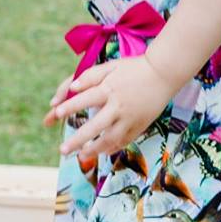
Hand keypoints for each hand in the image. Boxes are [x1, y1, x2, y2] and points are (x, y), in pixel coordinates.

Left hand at [44, 55, 174, 164]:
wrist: (164, 74)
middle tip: (62, 150)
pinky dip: (112, 148)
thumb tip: (72, 87)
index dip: (70, 106)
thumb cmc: (134, 68)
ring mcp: (130, 118)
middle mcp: (119, 106)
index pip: (86, 99)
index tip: (56, 114)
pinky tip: (101, 152)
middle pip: (96, 126)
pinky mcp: (140, 125)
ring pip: (111, 139)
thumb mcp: (111, 66)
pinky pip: (124, 141)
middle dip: (78, 139)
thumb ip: (90, 76)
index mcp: (110, 89)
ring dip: (95, 150)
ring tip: (81, 156)